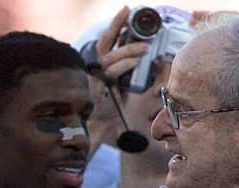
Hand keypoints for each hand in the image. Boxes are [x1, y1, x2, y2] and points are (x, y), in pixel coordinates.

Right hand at [86, 7, 148, 152]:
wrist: (98, 124)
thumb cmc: (109, 105)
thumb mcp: (119, 81)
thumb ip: (124, 66)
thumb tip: (141, 49)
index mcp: (98, 63)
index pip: (106, 40)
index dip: (115, 25)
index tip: (126, 12)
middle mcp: (93, 67)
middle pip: (104, 41)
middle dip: (116, 25)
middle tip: (129, 12)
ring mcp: (94, 76)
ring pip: (110, 56)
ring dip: (128, 49)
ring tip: (145, 47)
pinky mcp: (97, 87)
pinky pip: (112, 71)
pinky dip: (125, 65)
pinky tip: (136, 61)